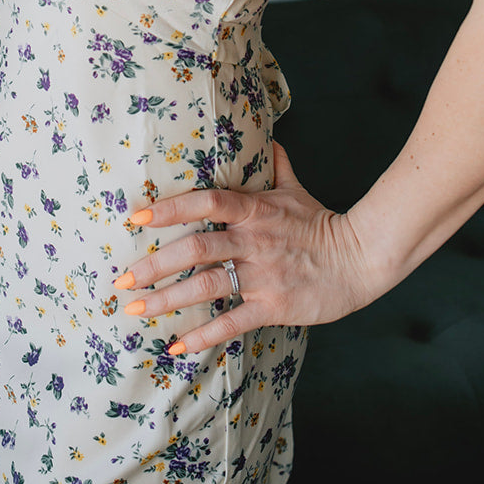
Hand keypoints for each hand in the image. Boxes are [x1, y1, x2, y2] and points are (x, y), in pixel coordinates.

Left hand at [114, 141, 380, 355]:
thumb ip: (276, 166)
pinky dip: (202, 336)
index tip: (136, 219)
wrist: (361, 259)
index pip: (205, 202)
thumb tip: (269, 138)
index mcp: (255, 210)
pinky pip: (231, 322)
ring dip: (166, 300)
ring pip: (206, 287)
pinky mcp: (273, 307)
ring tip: (135, 310)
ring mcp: (262, 275)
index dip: (169, 209)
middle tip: (122, 278)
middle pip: (195, 249)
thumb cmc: (323, 223)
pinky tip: (175, 345)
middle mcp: (253, 241)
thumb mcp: (296, 189)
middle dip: (154, 265)